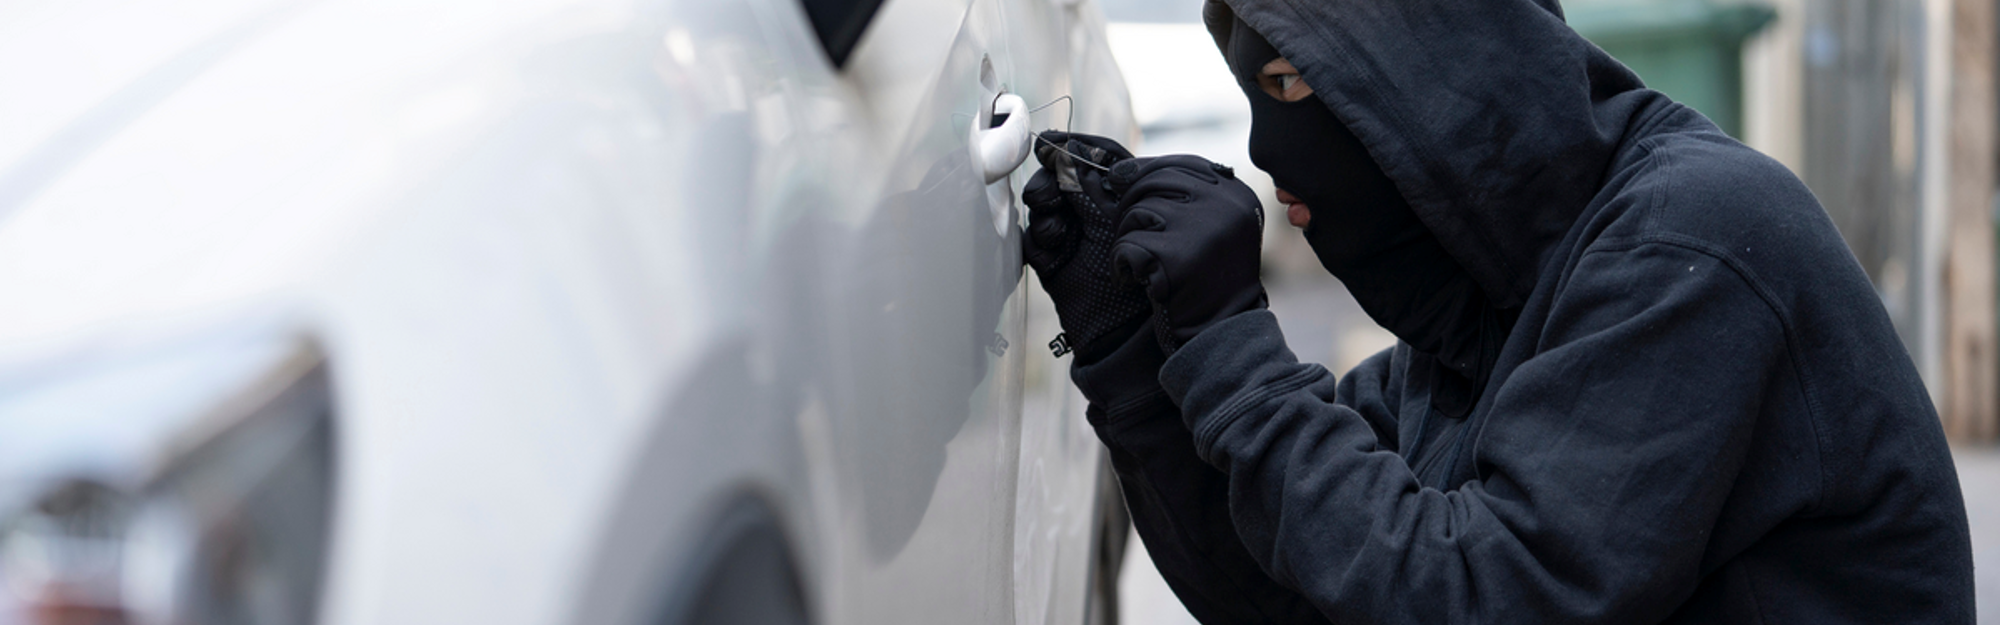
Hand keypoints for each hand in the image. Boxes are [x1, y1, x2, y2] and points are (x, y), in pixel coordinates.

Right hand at [1022, 131, 1152, 361]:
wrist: (1126, 332)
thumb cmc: (1137, 270)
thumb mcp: (1113, 216)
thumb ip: (1085, 180)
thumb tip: (1059, 143)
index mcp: (1121, 192)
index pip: (1093, 156)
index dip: (1071, 147)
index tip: (1048, 141)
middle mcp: (1095, 208)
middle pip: (1060, 175)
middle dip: (1051, 179)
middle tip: (1051, 193)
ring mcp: (1071, 232)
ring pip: (1042, 203)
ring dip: (1044, 208)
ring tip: (1057, 228)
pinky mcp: (1051, 258)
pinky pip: (1032, 236)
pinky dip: (1039, 239)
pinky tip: (1053, 249)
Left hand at [1109, 155, 1267, 353]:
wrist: (1222, 331)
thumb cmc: (1210, 278)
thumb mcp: (1216, 228)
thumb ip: (1186, 195)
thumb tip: (1120, 169)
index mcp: (1237, 195)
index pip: (1179, 164)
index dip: (1144, 172)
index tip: (1123, 181)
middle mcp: (1224, 207)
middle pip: (1152, 182)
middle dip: (1130, 206)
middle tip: (1132, 234)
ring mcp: (1201, 230)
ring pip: (1135, 213)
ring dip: (1128, 238)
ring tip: (1145, 263)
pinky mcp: (1175, 258)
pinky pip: (1127, 245)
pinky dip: (1123, 265)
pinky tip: (1138, 280)